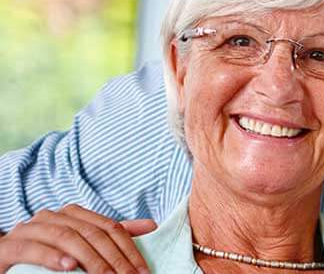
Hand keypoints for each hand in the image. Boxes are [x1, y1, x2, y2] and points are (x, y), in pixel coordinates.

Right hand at [0, 204, 156, 273]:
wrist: (6, 259)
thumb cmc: (47, 253)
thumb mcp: (81, 245)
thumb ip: (111, 236)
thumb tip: (150, 225)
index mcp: (72, 214)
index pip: (109, 228)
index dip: (129, 250)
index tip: (143, 272)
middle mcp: (51, 217)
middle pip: (91, 233)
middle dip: (114, 259)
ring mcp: (28, 229)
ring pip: (64, 237)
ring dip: (89, 258)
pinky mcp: (8, 247)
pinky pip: (30, 248)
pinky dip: (51, 257)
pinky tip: (68, 267)